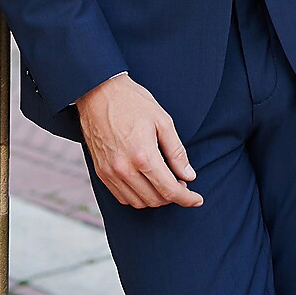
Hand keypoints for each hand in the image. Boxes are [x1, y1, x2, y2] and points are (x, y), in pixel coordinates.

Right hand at [75, 74, 203, 209]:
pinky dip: (137, 196)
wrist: (98, 92)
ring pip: (138, 202)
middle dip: (172, 196)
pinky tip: (145, 183)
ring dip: (155, 198)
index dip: (187, 198)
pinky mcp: (101, 172)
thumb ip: (177, 152)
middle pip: (155, 200)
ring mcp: (110, 172)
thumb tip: (189, 176)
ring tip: (164, 182)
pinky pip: (122, 197)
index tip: (197, 199)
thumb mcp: (162, 121)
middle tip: (181, 183)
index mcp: (143, 155)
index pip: (169, 189)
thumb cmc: (132, 102)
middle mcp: (125, 169)